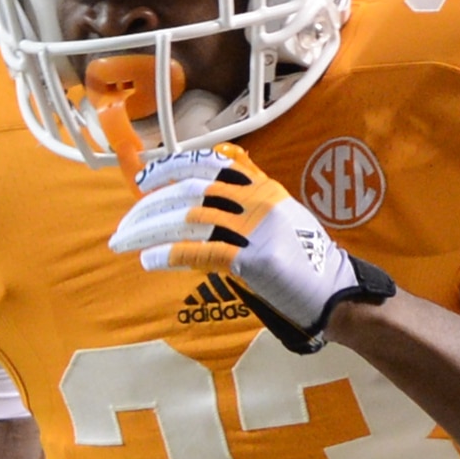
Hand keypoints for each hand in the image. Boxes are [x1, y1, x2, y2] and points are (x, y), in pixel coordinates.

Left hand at [107, 144, 384, 353]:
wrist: (334, 293)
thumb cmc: (305, 262)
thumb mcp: (281, 217)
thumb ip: (248, 203)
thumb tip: (203, 203)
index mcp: (263, 188)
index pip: (210, 164)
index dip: (172, 167)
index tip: (145, 178)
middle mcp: (258, 201)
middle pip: (192, 191)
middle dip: (151, 206)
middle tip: (125, 224)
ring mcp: (257, 229)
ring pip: (190, 219)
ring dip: (150, 230)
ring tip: (126, 243)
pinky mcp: (254, 259)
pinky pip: (202, 251)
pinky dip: (171, 254)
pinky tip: (151, 261)